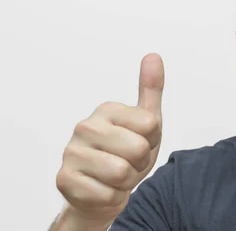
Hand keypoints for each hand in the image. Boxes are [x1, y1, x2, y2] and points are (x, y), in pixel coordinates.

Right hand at [55, 53, 164, 224]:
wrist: (102, 191)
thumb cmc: (126, 154)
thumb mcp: (146, 122)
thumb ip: (151, 90)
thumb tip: (153, 56)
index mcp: (107, 110)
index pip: (151, 124)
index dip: (152, 140)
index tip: (140, 141)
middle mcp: (85, 126)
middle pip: (138, 149)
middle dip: (140, 163)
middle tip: (129, 162)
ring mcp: (71, 152)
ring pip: (121, 173)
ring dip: (126, 182)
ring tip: (117, 176)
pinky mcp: (64, 179)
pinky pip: (107, 194)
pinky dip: (112, 197)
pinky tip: (103, 189)